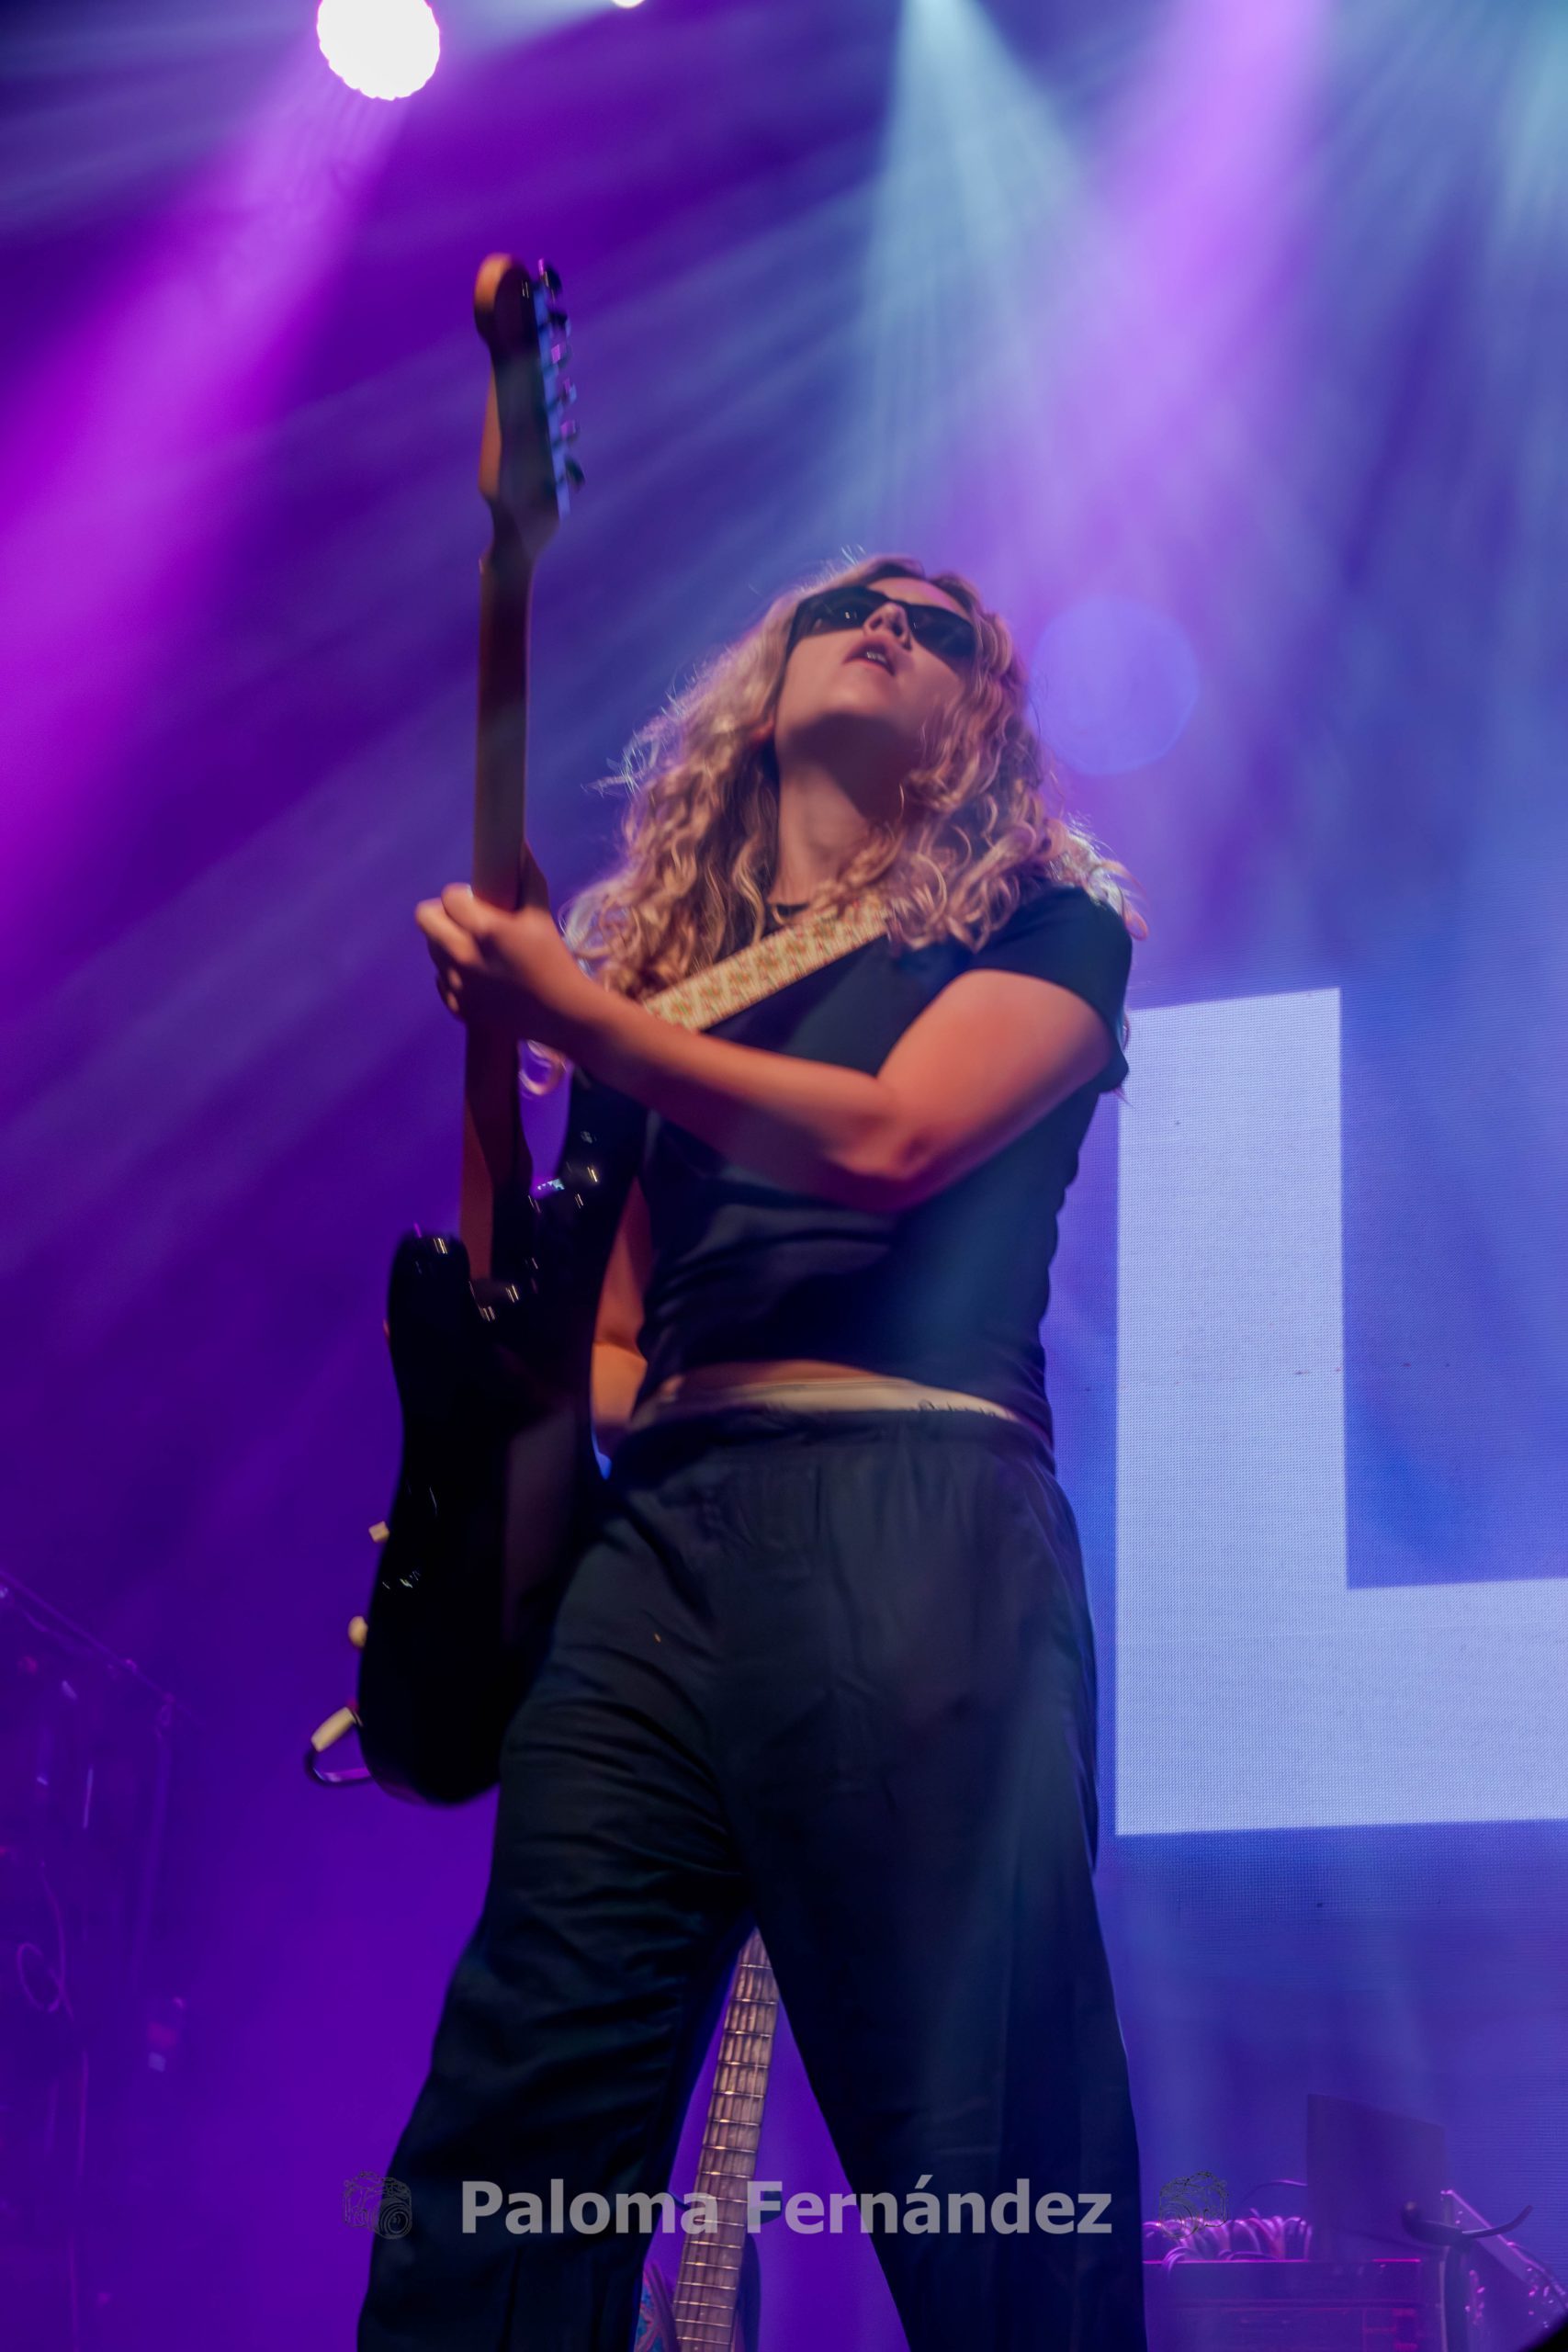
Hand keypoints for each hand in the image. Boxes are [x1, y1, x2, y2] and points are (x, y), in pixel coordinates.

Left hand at [414, 846, 594, 1050]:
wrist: (562, 1014)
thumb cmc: (554, 960)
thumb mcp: (541, 916)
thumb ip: (527, 878)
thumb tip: (519, 844)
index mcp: (484, 929)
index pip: (449, 896)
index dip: (462, 896)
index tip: (476, 901)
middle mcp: (463, 955)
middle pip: (425, 918)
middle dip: (442, 914)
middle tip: (464, 921)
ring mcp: (457, 984)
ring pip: (432, 948)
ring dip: (448, 943)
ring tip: (475, 950)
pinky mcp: (458, 1006)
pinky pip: (441, 980)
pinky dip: (454, 976)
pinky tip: (478, 978)